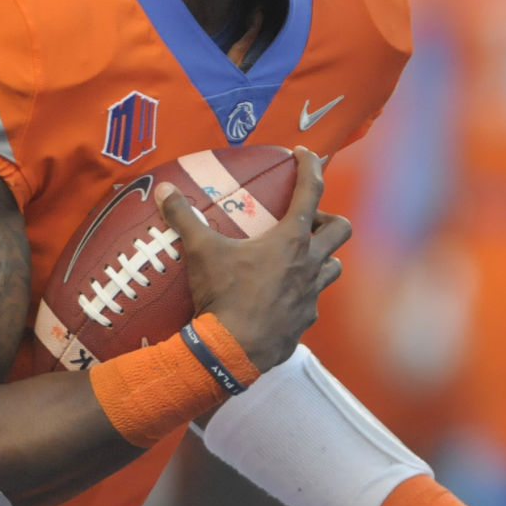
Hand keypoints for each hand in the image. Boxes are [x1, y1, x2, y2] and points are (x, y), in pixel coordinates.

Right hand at [154, 147, 349, 370]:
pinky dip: (303, 294)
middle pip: (341, 229)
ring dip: (323, 258)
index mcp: (291, 240)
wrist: (232, 351)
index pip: (311, 191)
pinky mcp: (305, 321)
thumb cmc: (223, 295)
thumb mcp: (201, 252)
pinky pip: (313, 301)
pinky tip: (282, 297)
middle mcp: (310, 264)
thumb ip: (184, 218)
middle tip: (307, 222)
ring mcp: (312, 294)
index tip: (305, 154)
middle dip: (329, 220)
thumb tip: (164, 191)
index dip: (311, 167)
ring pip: (334, 267)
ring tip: (300, 258)